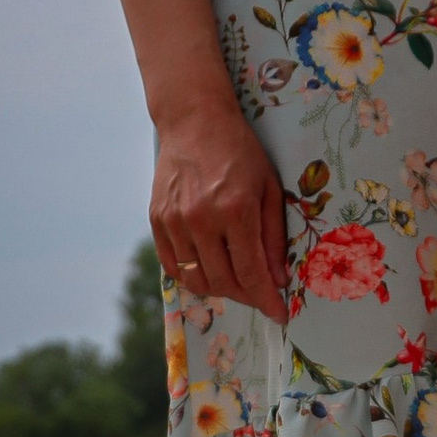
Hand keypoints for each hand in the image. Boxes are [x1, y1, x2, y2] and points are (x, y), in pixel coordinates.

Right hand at [149, 99, 288, 325]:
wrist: (194, 121)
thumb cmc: (240, 151)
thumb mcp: (268, 188)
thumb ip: (273, 236)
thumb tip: (278, 279)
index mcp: (235, 210)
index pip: (251, 272)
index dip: (267, 299)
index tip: (279, 315)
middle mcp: (200, 219)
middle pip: (224, 281)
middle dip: (247, 297)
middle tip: (261, 297)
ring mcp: (174, 221)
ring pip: (196, 279)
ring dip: (220, 290)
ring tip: (238, 284)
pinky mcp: (157, 220)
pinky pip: (173, 265)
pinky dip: (192, 276)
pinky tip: (210, 272)